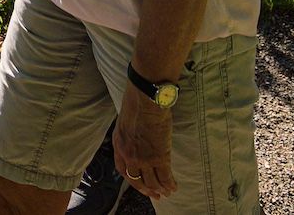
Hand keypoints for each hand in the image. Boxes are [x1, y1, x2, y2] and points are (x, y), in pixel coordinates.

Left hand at [113, 87, 175, 201]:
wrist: (146, 100)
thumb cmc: (137, 103)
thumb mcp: (125, 122)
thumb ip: (129, 135)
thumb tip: (138, 140)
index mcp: (119, 145)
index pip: (123, 170)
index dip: (133, 180)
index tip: (140, 185)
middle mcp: (129, 155)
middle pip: (137, 179)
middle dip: (147, 189)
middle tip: (156, 195)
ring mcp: (144, 158)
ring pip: (152, 181)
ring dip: (160, 188)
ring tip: (167, 191)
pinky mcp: (159, 157)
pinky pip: (165, 176)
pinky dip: (170, 183)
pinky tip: (174, 186)